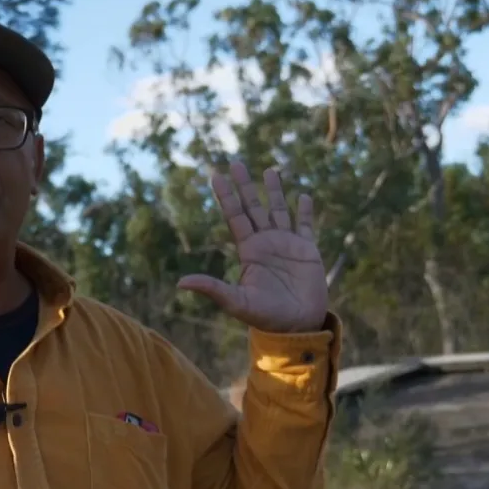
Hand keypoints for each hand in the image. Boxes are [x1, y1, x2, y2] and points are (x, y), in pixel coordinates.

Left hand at [178, 161, 327, 332]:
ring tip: (270, 170)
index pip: (235, 216)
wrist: (297, 327)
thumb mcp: (236, 303)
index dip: (226, 196)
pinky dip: (305, 211)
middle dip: (245, 185)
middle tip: (236, 162)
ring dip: (275, 191)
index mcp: (249, 251)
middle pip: (253, 207)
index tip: (216, 175)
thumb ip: (212, 289)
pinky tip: (304, 196)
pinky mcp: (308, 251)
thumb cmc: (265, 318)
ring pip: (279, 211)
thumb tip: (180, 283)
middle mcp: (266, 243)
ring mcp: (287, 245)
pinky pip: (305, 226)